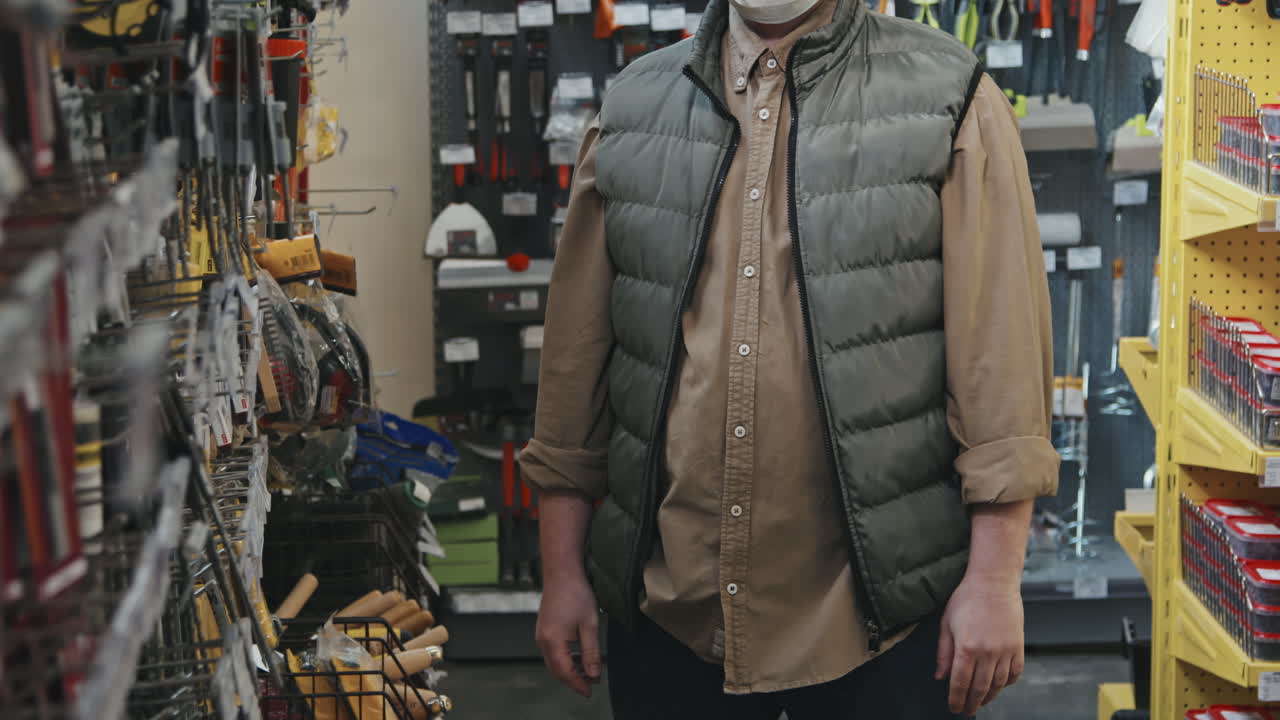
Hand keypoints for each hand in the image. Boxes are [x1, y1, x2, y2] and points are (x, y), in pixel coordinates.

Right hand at [535, 570, 602, 696]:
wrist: (561, 573)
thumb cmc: (575, 593)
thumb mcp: (589, 624)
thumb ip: (591, 652)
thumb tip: (593, 673)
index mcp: (553, 641)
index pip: (565, 672)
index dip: (578, 684)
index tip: (589, 691)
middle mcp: (543, 640)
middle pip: (557, 670)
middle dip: (573, 679)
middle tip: (590, 684)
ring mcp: (541, 634)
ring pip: (554, 661)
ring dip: (569, 669)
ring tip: (588, 671)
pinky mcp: (544, 629)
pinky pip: (552, 651)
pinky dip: (565, 658)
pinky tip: (578, 656)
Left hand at [935, 573, 1024, 715]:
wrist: (993, 583)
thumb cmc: (966, 600)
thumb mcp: (947, 624)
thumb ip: (943, 653)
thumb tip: (940, 677)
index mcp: (966, 647)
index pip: (960, 683)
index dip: (956, 699)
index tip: (954, 709)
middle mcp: (987, 652)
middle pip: (979, 688)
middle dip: (971, 703)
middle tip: (966, 710)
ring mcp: (1005, 651)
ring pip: (998, 685)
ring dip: (989, 697)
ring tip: (981, 701)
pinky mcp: (1018, 647)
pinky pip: (1014, 674)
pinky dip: (1007, 684)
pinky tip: (999, 686)